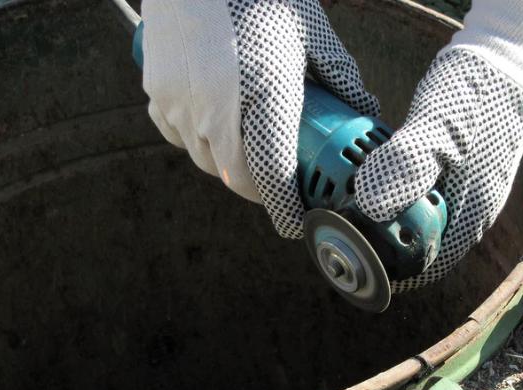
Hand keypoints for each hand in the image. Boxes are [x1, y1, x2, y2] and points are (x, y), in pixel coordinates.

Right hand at [141, 0, 378, 238]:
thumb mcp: (312, 32)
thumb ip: (340, 78)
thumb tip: (364, 112)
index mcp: (264, 96)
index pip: (273, 178)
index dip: (288, 211)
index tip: (301, 224)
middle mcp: (216, 109)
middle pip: (239, 180)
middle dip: (264, 192)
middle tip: (285, 186)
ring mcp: (181, 103)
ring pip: (207, 163)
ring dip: (232, 169)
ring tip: (254, 156)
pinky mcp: (158, 92)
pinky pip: (178, 137)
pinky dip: (199, 144)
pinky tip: (215, 130)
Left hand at [355, 0, 522, 290]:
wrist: (508, 56)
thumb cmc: (476, 92)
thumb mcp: (437, 126)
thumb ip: (406, 165)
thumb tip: (373, 208)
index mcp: (470, 213)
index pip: (426, 265)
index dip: (388, 267)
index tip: (351, 255)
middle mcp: (471, 210)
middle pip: (422, 246)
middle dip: (384, 243)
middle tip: (344, 228)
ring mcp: (467, 191)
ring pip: (422, 221)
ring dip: (390, 219)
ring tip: (353, 207)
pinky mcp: (458, 171)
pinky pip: (425, 197)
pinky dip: (401, 196)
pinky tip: (379, 179)